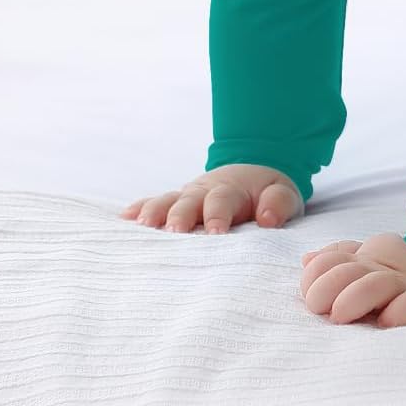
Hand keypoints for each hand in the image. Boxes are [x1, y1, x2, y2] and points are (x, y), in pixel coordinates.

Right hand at [119, 164, 304, 233]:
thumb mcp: (283, 195)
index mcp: (231, 191)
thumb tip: (268, 218)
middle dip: (180, 216)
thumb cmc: (268, 195)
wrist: (253, 173)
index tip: (216, 232)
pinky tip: (122, 220)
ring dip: (153, 213)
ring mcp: (185, 198)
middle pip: (188, 201)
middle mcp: (203, 192)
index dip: (218, 216)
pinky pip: (152, 203)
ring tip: (141, 226)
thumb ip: (279, 204)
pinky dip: (137, 209)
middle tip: (173, 231)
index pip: (222, 201)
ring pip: (166, 202)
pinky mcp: (173, 204)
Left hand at [299, 232, 405, 325]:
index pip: (329, 261)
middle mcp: (382, 270)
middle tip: (324, 310)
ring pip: (376, 284)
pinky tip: (387, 322)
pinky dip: (399, 310)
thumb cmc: (402, 279)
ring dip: (354, 298)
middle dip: (328, 287)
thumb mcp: (368, 266)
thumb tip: (306, 260)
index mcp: (364, 260)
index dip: (314, 278)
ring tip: (341, 315)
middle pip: (347, 270)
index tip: (312, 300)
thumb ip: (338, 261)